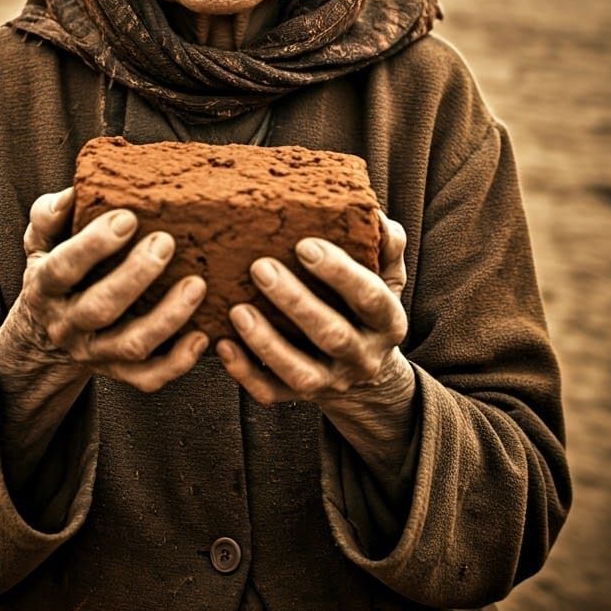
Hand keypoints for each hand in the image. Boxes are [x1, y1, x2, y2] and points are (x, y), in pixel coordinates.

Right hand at [0, 186, 208, 393]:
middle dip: (136, 276)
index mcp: (46, 287)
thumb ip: (49, 216)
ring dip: (167, 317)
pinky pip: (148, 377)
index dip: (94, 245)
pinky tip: (203, 335)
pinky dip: (177, 361)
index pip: (63, 268)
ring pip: (131, 344)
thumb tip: (73, 193)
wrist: (45, 333)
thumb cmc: (55, 269)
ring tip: (197, 285)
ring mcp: (95, 352)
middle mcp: (68, 324)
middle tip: (166, 243)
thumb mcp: (41, 241)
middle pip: (100, 308)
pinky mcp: (118, 371)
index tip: (127, 218)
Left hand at [217, 210, 412, 406]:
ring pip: (300, 371)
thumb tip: (372, 214)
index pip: (369, 297)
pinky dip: (245, 372)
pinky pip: (271, 392)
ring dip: (266, 342)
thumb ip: (385, 245)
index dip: (339, 272)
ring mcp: (332, 381)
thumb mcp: (386, 277)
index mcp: (387, 321)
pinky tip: (223, 345)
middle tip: (260, 267)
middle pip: (332, 335)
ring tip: (237, 310)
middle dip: (295, 302)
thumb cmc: (367, 306)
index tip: (304, 245)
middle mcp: (363, 356)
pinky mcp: (301, 396)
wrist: (369, 374)